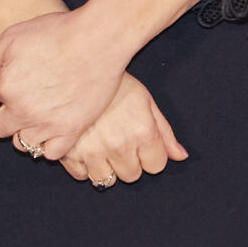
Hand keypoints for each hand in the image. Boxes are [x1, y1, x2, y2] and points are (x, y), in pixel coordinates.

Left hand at [0, 6, 130, 160]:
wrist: (97, 41)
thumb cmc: (57, 34)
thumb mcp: (12, 35)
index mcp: (5, 87)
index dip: (7, 84)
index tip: (25, 75)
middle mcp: (22, 110)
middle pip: (1, 127)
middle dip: (9, 115)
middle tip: (28, 99)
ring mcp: (47, 124)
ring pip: (24, 144)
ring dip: (27, 131)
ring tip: (41, 115)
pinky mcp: (71, 131)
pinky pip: (51, 153)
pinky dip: (50, 145)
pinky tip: (55, 129)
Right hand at [48, 73, 187, 185]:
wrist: (74, 67)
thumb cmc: (113, 82)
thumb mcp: (145, 100)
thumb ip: (164, 132)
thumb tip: (180, 156)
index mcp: (142, 132)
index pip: (156, 166)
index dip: (150, 154)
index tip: (140, 142)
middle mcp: (119, 145)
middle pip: (131, 175)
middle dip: (128, 161)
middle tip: (119, 140)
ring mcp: (91, 150)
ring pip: (106, 180)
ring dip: (105, 166)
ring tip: (100, 145)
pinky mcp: (67, 151)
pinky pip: (80, 175)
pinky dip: (82, 166)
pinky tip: (83, 147)